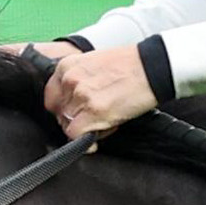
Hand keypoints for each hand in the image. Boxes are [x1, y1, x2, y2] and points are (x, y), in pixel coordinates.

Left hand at [42, 40, 159, 139]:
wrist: (154, 66)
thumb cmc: (130, 64)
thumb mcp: (93, 64)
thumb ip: (78, 80)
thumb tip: (71, 102)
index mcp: (66, 66)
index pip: (51, 96)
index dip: (63, 107)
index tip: (76, 111)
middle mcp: (70, 80)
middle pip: (58, 112)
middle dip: (73, 118)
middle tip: (92, 118)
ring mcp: (81, 97)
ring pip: (67, 125)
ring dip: (84, 128)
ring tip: (105, 120)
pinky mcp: (94, 112)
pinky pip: (76, 136)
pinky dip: (87, 141)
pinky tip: (101, 134)